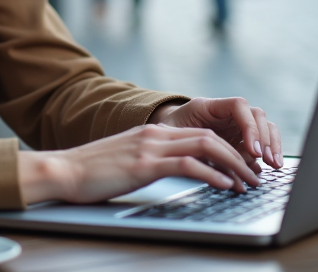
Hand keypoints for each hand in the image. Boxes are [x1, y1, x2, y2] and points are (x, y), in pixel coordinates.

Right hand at [18, 124, 260, 204]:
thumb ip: (150, 160)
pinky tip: (224, 185)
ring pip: (204, 147)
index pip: (200, 134)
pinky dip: (211, 173)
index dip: (227, 150)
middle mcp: (154, 134)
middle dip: (237, 156)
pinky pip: (187, 164)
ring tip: (247, 182)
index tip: (242, 168)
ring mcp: (149, 147)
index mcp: (152, 132)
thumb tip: (174, 172)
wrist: (63, 171)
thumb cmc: (91, 172)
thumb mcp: (127, 160)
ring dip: (232, 165)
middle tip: (254, 176)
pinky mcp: (144, 164)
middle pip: (209, 137)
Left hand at [150, 97, 282, 170]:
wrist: (167, 135)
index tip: (252, 149)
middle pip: (257, 116)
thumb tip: (211, 165)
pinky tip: (271, 168)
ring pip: (265, 127)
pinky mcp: (242, 139)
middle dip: (265, 138)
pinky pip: (262, 142)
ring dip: (272, 145)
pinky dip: (269, 152)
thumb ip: (193, 145)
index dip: (249, 126)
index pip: (238, 105)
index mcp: (210, 107)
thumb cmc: (170, 131)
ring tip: (274, 164)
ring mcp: (237, 125)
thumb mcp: (175, 135)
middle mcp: (228, 113)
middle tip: (266, 160)